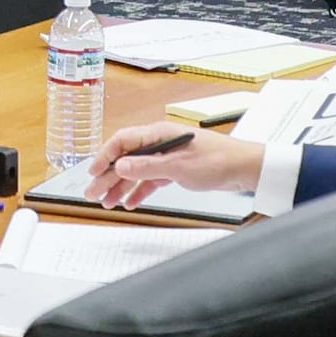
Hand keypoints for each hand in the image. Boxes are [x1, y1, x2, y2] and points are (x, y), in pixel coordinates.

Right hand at [84, 119, 257, 208]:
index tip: (93, 172)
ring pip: (135, 171)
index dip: (105, 156)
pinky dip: (138, 191)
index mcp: (158, 134)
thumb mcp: (178, 166)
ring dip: (120, 186)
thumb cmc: (217, 160)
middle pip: (125, 158)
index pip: (122, 141)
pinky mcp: (174, 170)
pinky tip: (130, 202)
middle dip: (108, 176)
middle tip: (93, 193)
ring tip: (107, 202)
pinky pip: (149, 180)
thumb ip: (147, 166)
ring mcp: (166, 157)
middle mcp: (159, 143)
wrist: (242, 168)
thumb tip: (121, 166)